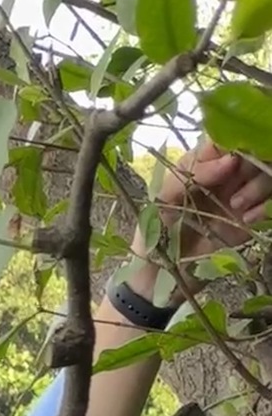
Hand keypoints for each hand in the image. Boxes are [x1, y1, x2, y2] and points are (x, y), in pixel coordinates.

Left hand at [137, 136, 271, 266]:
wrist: (161, 277)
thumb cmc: (156, 232)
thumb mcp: (164, 197)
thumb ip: (194, 173)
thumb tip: (232, 159)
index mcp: (204, 163)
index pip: (231, 137)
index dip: (238, 143)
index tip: (231, 162)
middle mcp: (227, 176)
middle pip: (257, 153)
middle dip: (253, 165)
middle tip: (236, 184)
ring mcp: (242, 197)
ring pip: (269, 175)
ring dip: (259, 186)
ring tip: (236, 206)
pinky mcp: (251, 221)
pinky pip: (271, 205)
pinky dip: (265, 208)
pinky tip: (246, 220)